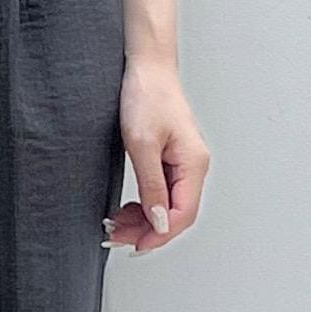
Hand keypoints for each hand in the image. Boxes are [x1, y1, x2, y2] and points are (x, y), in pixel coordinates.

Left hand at [105, 55, 209, 254]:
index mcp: (193, 163)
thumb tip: (158, 221)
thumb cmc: (147, 95)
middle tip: (117, 237)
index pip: (182, 215)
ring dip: (143, 221)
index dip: (158, 235)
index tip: (133, 245)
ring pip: (168, 207)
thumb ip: (151, 187)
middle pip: (176, 215)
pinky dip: (144, 206)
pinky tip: (126, 210)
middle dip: (147, 231)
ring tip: (116, 224)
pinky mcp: (171, 159)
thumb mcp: (142, 145)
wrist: (146, 66)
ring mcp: (183, 163)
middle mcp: (193, 166)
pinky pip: (162, 194)